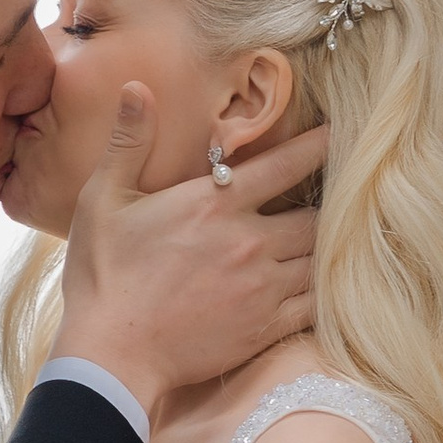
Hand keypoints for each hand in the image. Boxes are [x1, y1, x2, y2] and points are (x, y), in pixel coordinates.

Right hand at [52, 86, 325, 420]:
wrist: (111, 355)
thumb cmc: (103, 277)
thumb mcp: (103, 200)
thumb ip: (128, 142)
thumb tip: (137, 87)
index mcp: (215, 204)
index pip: (285, 164)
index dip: (318, 146)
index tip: (339, 134)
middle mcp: (250, 242)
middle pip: (316, 215)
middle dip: (328, 205)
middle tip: (340, 197)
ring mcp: (263, 288)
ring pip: (321, 258)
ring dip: (328, 247)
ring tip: (337, 240)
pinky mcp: (266, 328)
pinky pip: (316, 304)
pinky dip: (326, 292)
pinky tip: (327, 285)